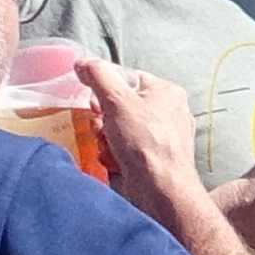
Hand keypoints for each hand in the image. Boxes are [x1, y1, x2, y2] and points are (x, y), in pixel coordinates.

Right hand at [80, 56, 209, 206]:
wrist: (161, 190)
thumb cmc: (145, 142)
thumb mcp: (116, 100)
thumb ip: (98, 76)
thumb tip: (84, 64)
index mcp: (167, 92)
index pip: (128, 78)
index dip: (106, 89)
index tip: (96, 103)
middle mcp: (170, 112)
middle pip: (122, 106)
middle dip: (104, 119)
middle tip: (102, 128)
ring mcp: (164, 138)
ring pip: (122, 129)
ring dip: (107, 138)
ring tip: (109, 147)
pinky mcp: (156, 160)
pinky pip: (128, 149)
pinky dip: (116, 154)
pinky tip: (115, 161)